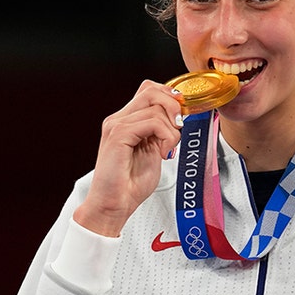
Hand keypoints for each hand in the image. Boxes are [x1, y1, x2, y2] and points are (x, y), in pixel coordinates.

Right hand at [73, 80, 183, 235]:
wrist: (113, 205)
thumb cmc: (130, 185)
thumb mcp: (153, 152)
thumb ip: (161, 133)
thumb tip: (178, 119)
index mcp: (126, 121)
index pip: (149, 90)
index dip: (169, 97)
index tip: (181, 117)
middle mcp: (119, 119)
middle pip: (152, 90)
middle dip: (174, 107)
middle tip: (179, 129)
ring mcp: (117, 125)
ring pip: (155, 105)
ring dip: (171, 128)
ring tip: (168, 149)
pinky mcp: (118, 134)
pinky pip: (153, 122)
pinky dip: (166, 137)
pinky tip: (162, 154)